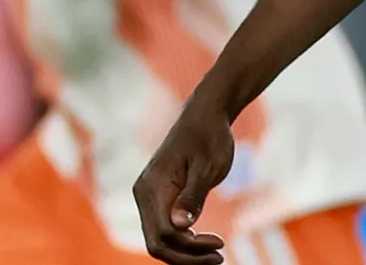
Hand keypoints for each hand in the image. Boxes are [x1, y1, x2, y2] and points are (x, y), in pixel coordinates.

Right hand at [133, 90, 233, 264]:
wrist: (206, 114)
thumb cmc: (209, 136)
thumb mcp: (207, 166)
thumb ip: (193, 196)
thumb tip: (179, 227)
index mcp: (152, 188)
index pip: (163, 234)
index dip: (189, 247)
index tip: (220, 244)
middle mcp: (145, 195)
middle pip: (157, 243)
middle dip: (187, 257)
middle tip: (220, 259)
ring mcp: (151, 198)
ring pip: (160, 239)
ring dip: (186, 253)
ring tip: (217, 255)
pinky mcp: (161, 199)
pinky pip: (167, 229)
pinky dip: (185, 241)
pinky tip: (206, 244)